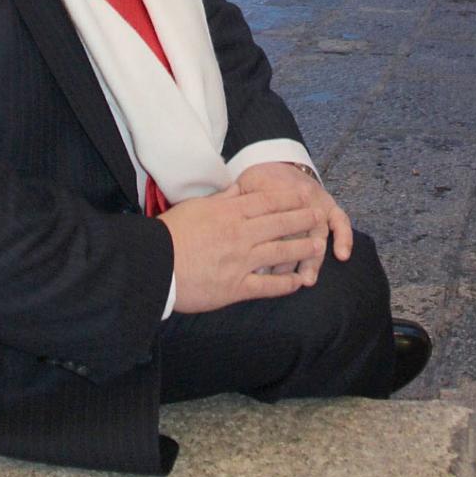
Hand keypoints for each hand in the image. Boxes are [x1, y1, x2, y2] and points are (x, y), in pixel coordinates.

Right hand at [159, 182, 324, 313]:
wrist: (155, 264)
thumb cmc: (171, 232)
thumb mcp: (196, 206)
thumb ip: (221, 199)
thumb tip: (238, 189)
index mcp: (230, 213)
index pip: (267, 202)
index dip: (289, 199)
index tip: (305, 195)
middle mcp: (241, 235)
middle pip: (279, 224)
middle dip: (302, 219)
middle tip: (319, 216)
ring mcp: (241, 261)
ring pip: (279, 252)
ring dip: (301, 249)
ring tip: (318, 246)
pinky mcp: (236, 287)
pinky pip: (267, 285)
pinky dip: (285, 284)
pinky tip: (299, 283)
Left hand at [235, 162, 352, 282]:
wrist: (277, 160)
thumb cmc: (257, 181)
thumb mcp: (245, 188)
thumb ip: (239, 206)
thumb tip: (229, 230)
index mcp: (275, 194)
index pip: (271, 225)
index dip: (265, 247)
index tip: (256, 269)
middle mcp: (298, 199)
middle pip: (294, 232)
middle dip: (287, 259)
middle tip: (279, 278)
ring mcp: (317, 202)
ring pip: (316, 232)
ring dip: (312, 258)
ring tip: (307, 279)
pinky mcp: (329, 204)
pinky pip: (341, 220)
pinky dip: (344, 237)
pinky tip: (342, 255)